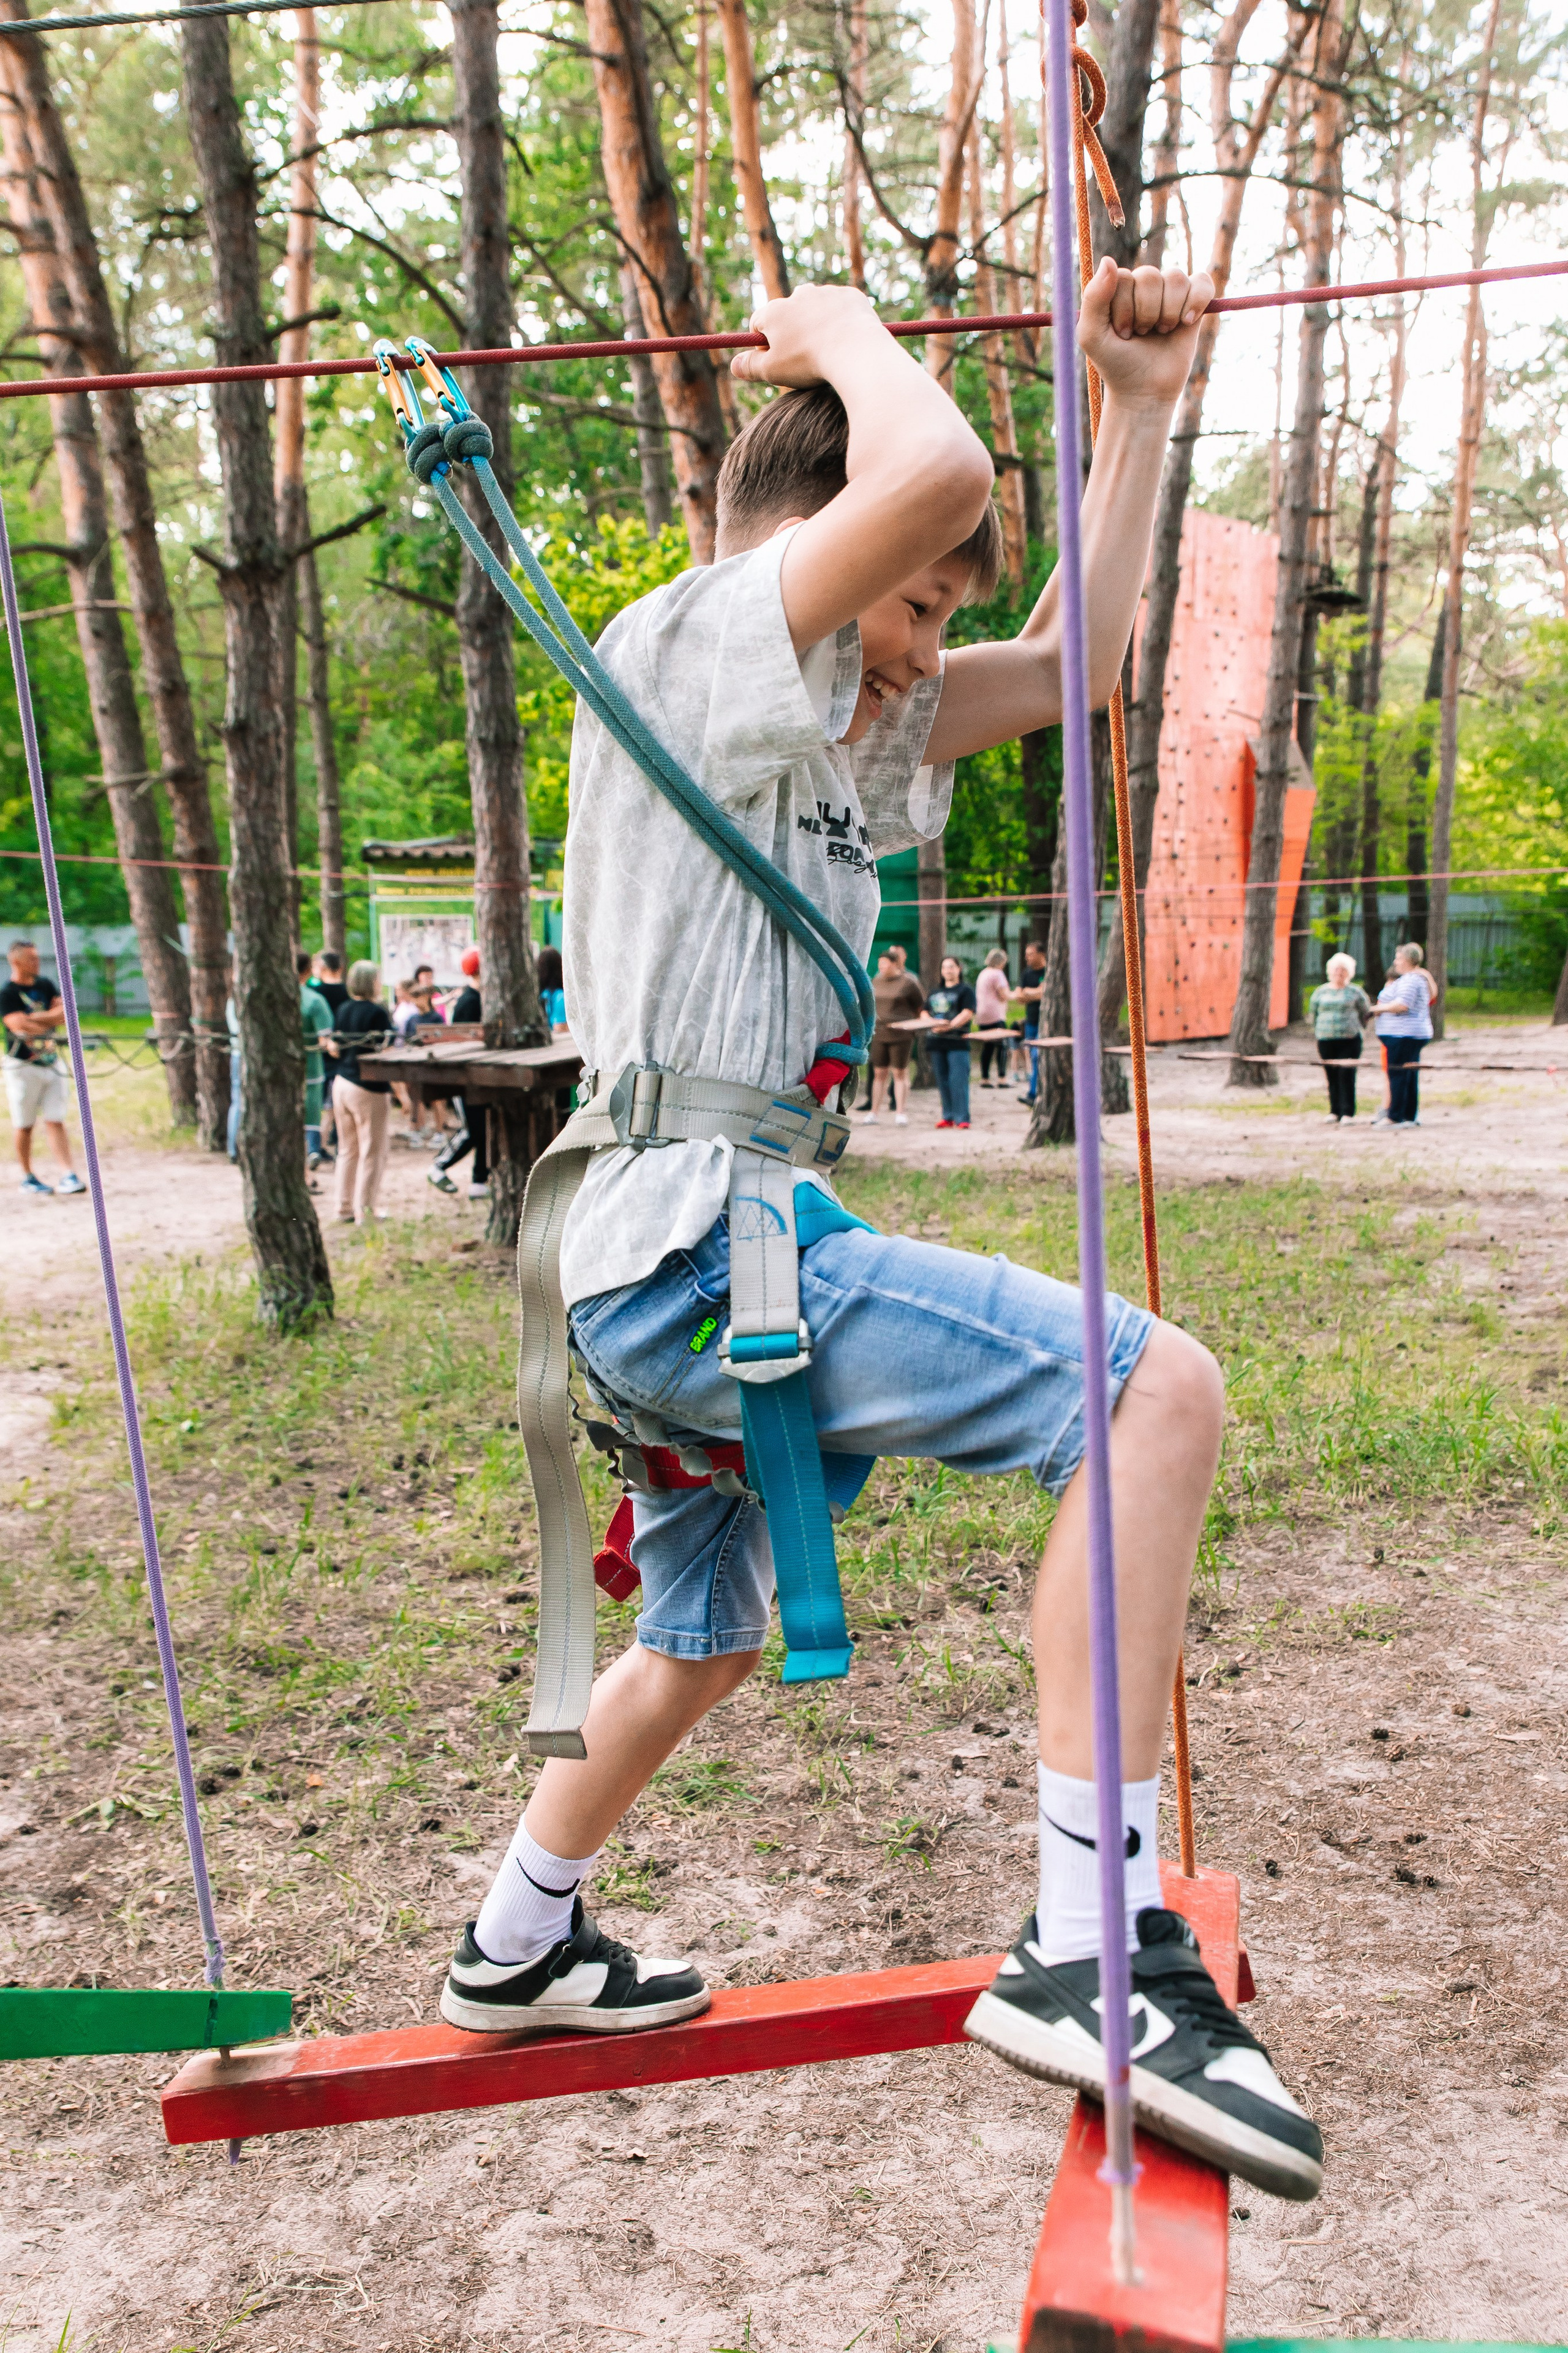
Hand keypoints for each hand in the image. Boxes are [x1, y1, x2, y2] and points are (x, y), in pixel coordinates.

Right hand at [731, 283, 885, 387]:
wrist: (855, 351)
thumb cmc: (809, 362)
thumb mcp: (773, 372)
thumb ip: (751, 368)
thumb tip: (734, 366)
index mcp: (774, 312)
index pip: (758, 323)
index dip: (762, 343)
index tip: (773, 359)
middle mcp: (798, 296)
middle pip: (788, 313)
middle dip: (792, 332)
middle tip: (803, 356)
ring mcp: (826, 293)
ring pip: (816, 308)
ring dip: (817, 324)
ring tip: (828, 349)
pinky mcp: (851, 296)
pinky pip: (842, 308)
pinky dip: (842, 321)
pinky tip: (847, 340)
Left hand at [1077, 258, 1213, 410]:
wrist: (1144, 391)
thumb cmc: (1116, 364)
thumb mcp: (1092, 335)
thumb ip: (1093, 298)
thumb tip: (1108, 259)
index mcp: (1118, 288)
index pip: (1123, 277)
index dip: (1124, 309)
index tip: (1121, 334)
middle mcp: (1144, 285)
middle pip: (1149, 276)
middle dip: (1146, 313)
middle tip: (1141, 334)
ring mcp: (1169, 292)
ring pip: (1175, 278)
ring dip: (1168, 313)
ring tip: (1160, 332)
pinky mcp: (1194, 302)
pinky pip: (1202, 281)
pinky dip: (1196, 301)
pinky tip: (1185, 323)